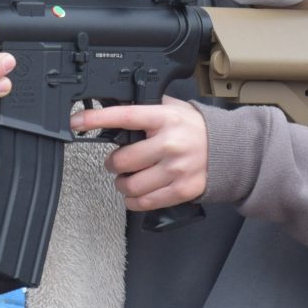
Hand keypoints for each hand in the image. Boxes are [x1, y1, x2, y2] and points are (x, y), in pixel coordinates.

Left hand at [72, 97, 208, 210]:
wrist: (230, 150)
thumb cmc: (196, 128)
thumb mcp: (173, 108)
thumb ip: (146, 108)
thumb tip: (114, 105)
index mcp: (164, 118)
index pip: (124, 117)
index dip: (97, 119)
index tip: (77, 121)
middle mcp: (169, 144)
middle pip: (122, 159)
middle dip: (113, 163)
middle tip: (117, 161)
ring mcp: (176, 169)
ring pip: (130, 184)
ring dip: (122, 183)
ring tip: (126, 178)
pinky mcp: (181, 191)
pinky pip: (145, 202)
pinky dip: (133, 200)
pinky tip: (135, 193)